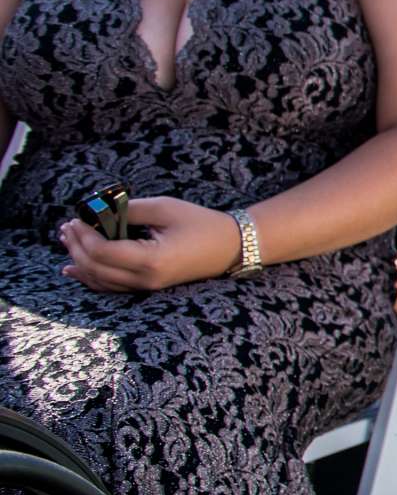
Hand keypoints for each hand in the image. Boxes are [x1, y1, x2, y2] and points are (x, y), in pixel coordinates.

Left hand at [58, 198, 240, 292]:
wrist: (232, 247)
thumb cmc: (201, 223)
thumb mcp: (165, 208)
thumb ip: (129, 208)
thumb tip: (97, 208)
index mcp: (151, 259)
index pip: (101, 251)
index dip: (83, 235)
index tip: (75, 218)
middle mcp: (146, 279)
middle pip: (95, 268)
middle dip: (76, 247)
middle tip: (67, 227)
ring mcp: (147, 286)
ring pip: (99, 281)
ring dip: (79, 260)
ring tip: (68, 241)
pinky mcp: (148, 286)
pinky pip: (111, 286)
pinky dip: (90, 276)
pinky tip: (75, 268)